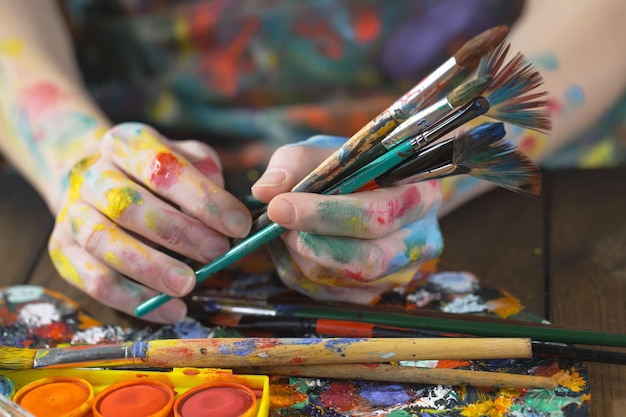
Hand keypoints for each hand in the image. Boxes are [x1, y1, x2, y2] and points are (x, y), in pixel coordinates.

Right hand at [48, 123, 251, 322]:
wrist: (95, 180)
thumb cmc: (154, 173)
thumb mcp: (184, 157)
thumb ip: (205, 174)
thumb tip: (226, 212)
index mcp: (125, 143)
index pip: (162, 167)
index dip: (202, 198)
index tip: (238, 225)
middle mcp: (91, 174)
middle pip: (128, 204)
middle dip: (178, 232)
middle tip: (217, 253)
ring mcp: (72, 213)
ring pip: (104, 243)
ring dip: (151, 268)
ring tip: (189, 285)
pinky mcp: (62, 250)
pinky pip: (93, 280)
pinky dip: (133, 299)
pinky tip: (170, 309)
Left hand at [251, 135, 443, 302]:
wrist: (370, 190)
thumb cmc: (350, 167)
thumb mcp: (326, 151)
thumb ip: (296, 163)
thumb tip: (266, 191)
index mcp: (419, 196)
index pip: (377, 214)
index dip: (326, 214)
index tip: (280, 206)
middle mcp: (419, 242)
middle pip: (366, 260)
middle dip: (311, 242)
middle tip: (275, 222)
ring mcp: (398, 274)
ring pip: (342, 281)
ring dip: (299, 256)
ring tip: (282, 227)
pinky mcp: (372, 293)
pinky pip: (327, 294)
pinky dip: (298, 271)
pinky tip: (290, 246)